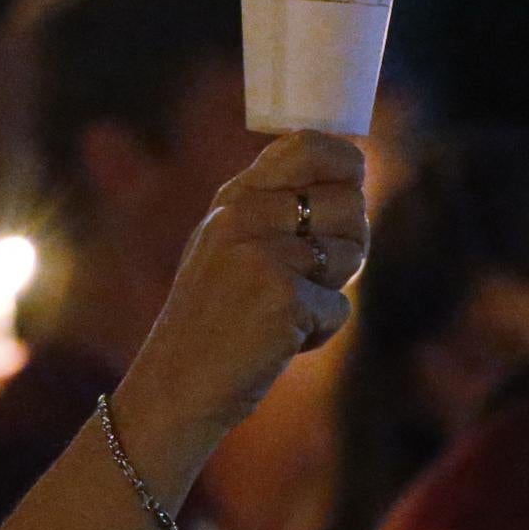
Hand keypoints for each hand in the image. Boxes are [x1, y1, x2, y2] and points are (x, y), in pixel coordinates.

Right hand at [118, 133, 367, 461]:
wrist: (175, 385)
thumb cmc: (212, 321)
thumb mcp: (226, 248)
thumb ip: (271, 212)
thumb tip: (350, 189)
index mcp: (233, 197)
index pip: (307, 144)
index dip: (346, 161)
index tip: (352, 180)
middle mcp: (245, 215)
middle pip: (348, 202)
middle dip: (350, 242)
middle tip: (314, 276)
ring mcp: (263, 254)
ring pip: (351, 254)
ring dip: (332, 290)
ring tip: (284, 310)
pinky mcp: (283, 297)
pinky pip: (340, 308)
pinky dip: (319, 333)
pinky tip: (279, 342)